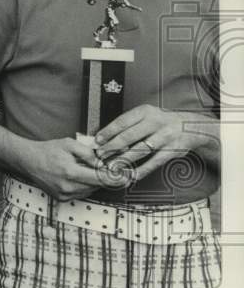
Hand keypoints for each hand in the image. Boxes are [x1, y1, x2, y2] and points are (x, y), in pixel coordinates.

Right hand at [18, 137, 123, 201]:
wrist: (28, 160)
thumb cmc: (48, 150)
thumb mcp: (69, 144)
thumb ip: (89, 153)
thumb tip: (103, 163)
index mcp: (70, 172)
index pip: (100, 179)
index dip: (116, 179)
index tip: (128, 177)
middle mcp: (68, 187)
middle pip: (97, 186)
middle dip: (106, 178)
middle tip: (114, 170)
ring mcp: (64, 194)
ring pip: (91, 190)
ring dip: (95, 181)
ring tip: (88, 169)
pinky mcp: (62, 198)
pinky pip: (82, 193)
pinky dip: (85, 185)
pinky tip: (79, 175)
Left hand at [94, 104, 213, 181]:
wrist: (191, 126)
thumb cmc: (161, 122)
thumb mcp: (146, 116)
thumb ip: (128, 124)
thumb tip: (104, 136)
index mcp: (145, 112)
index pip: (122, 121)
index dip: (108, 132)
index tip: (97, 141)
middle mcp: (155, 122)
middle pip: (129, 136)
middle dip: (112, 147)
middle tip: (100, 155)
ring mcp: (165, 136)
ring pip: (140, 150)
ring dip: (123, 159)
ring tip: (111, 166)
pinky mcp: (173, 150)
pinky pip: (154, 162)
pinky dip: (141, 170)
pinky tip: (131, 175)